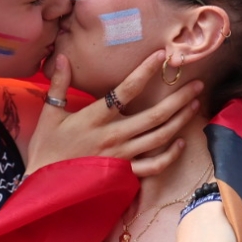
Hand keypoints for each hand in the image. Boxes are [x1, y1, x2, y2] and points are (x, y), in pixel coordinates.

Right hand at [28, 51, 202, 177]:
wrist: (44, 186)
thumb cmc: (46, 149)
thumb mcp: (49, 114)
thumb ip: (59, 85)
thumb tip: (63, 57)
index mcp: (95, 117)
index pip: (126, 89)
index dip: (146, 70)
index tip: (162, 55)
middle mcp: (113, 135)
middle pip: (154, 114)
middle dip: (179, 98)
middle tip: (197, 84)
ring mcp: (122, 156)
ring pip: (159, 137)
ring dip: (180, 120)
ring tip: (195, 105)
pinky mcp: (124, 174)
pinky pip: (154, 166)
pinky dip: (170, 155)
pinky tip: (181, 143)